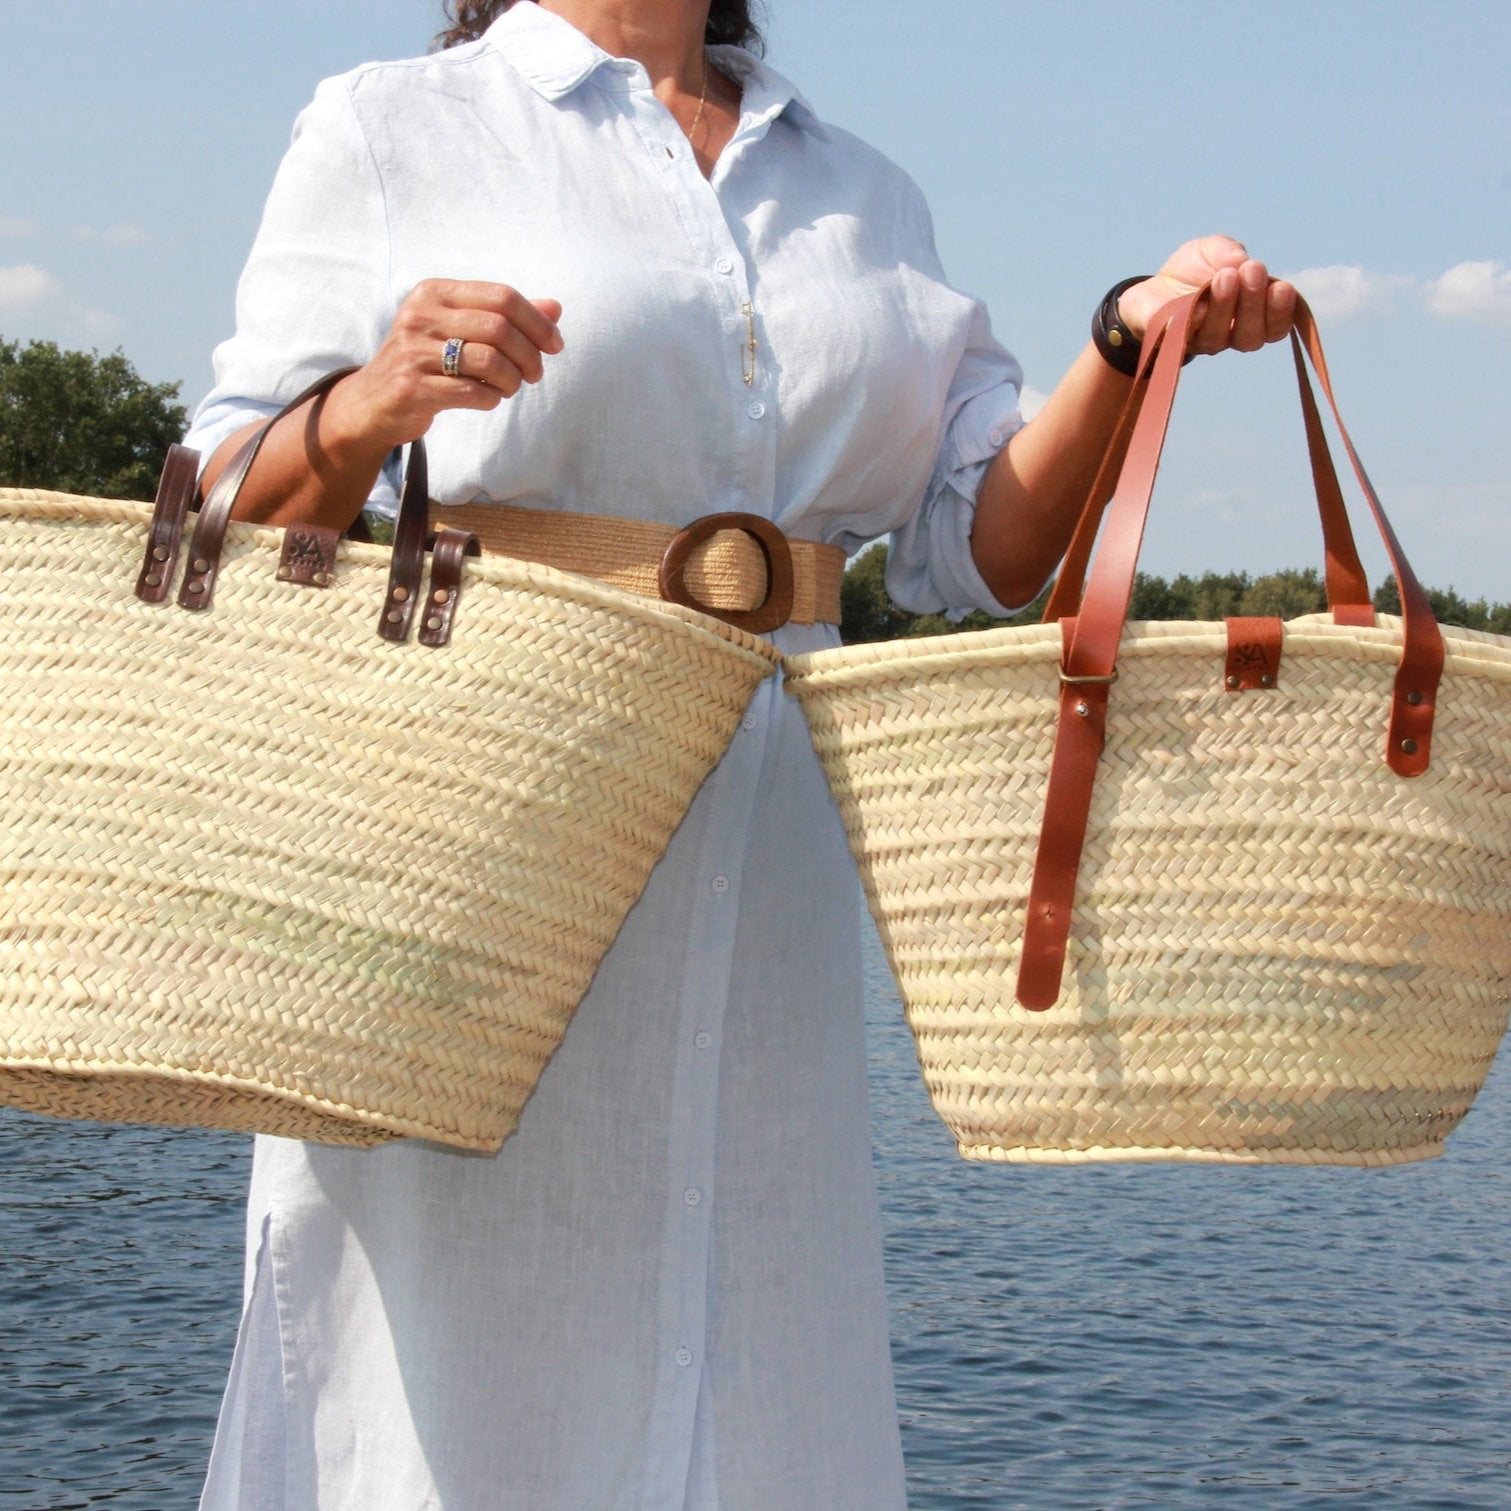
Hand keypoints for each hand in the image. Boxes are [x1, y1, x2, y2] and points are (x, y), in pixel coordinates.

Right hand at [325, 279, 563, 451]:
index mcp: (435, 292)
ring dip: (513, 379)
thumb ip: (506, 317)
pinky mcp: (414, 387)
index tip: (554, 345)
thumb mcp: (459, 329)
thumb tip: (555, 308)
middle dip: (529, 354)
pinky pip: (473, 391)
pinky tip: (489, 398)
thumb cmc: (426, 361)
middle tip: (534, 374)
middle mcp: (421, 315)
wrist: (374, 401)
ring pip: (490, 360)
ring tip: (510, 387)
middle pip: (499, 327)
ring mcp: (414, 351)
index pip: (501, 296)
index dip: (537, 322)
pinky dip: (492, 398)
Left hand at [1115, 236, 1295, 355]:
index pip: (1274, 327)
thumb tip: (1240, 260)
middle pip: (1250, 336)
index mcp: (1250, 316)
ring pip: (1218, 337)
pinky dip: (1192, 322)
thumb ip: (1228, 251)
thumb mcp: (1212, 250)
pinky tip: (1197, 305)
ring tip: (1225, 276)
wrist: (1152, 285)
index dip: (1281, 313)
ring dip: (1225, 307)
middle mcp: (1229, 335)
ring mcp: (1199, 342)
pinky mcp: (1169, 342)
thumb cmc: (1193, 270)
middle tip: (1252, 270)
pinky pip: (1181, 338)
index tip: (1281, 287)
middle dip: (1254, 302)